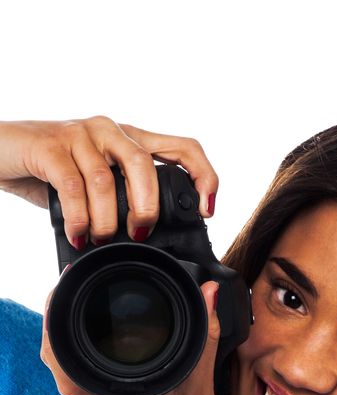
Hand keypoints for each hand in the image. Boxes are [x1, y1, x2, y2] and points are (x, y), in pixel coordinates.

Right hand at [0, 115, 217, 244]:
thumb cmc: (52, 171)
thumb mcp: (97, 186)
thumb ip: (124, 201)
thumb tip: (149, 240)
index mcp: (131, 140)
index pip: (183, 148)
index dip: (203, 177)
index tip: (207, 212)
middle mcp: (110, 132)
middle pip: (146, 165)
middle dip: (147, 208)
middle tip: (139, 234)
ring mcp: (80, 135)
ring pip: (106, 180)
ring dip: (107, 220)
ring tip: (100, 239)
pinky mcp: (50, 145)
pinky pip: (72, 185)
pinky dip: (79, 218)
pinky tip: (79, 236)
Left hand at [40, 279, 222, 394]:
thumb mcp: (201, 387)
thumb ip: (204, 337)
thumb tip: (209, 296)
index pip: (62, 354)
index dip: (56, 318)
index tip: (67, 288)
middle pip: (56, 353)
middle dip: (61, 315)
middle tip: (77, 284)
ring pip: (63, 364)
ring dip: (67, 332)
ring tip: (84, 303)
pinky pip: (77, 375)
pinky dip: (80, 351)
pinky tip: (97, 337)